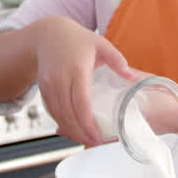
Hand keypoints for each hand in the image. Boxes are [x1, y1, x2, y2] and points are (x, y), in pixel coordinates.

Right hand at [30, 16, 131, 147]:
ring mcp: (49, 84)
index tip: (98, 136)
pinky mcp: (43, 88)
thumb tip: (134, 77)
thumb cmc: (76, 39)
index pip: (81, 102)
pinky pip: (52, 111)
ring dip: (71, 130)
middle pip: (69, 113)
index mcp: (77, 68)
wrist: (47, 34)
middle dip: (81, 132)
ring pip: (59, 115)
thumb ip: (118, 61)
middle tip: (95, 143)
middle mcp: (60, 78)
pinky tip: (72, 129)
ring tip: (86, 139)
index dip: (89, 123)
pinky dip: (62, 122)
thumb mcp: (100, 43)